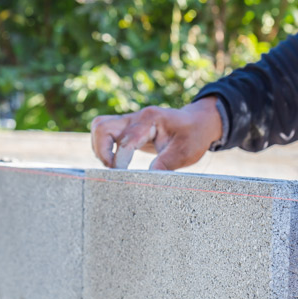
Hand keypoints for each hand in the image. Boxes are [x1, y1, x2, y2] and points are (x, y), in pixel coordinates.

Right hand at [90, 96, 222, 170]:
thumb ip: (165, 164)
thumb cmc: (193, 136)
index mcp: (150, 120)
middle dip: (101, 151)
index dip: (119, 161)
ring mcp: (129, 121)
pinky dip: (104, 148)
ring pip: (99, 127)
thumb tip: (146, 180)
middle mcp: (136, 118)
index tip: (121, 177)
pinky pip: (105, 133)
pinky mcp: (127, 129)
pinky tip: (116, 162)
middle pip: (102, 126)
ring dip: (100, 148)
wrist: (198, 123)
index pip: (125, 141)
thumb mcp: (185, 152)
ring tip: (112, 167)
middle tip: (113, 171)